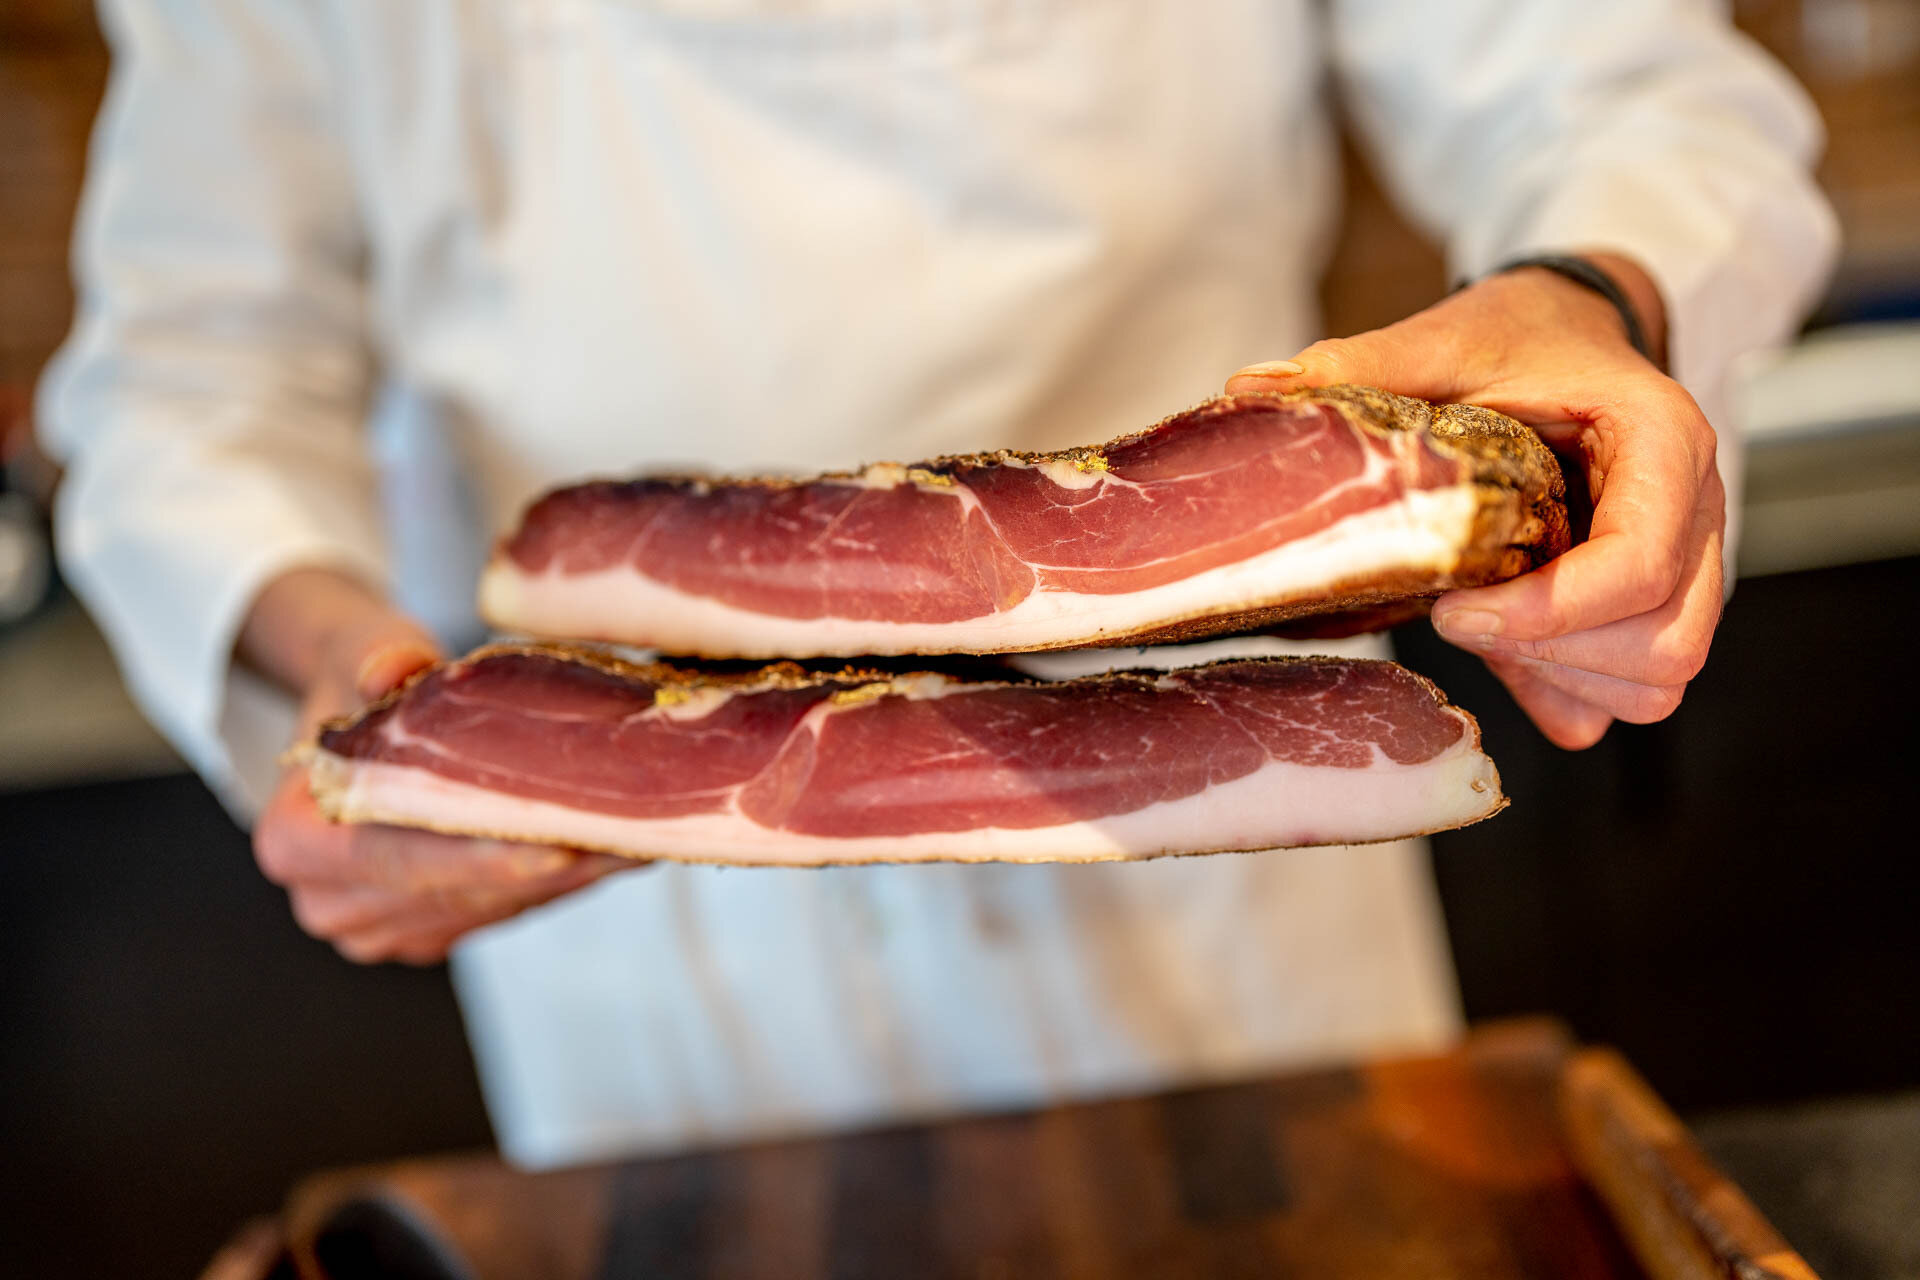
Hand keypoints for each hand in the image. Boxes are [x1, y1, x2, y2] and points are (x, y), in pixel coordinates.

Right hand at [245, 570, 636, 963]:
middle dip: (551, 867)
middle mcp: (328, 902)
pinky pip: (508, 909)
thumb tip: (393, 667)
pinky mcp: (430, 931)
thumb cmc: (357, 676)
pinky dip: (563, 878)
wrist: (353, 717)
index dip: (478, 857)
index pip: (395, 858)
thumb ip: (374, 653)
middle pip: (457, 893)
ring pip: (495, 907)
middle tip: (637, 833)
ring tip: (644, 834)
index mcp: (294, 842)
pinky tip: (618, 844)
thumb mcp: (360, 646)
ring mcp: (380, 928)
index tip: (557, 848)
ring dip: (572, 876)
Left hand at [1227, 253, 1722, 748]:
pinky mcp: (1654, 607)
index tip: (1451, 608)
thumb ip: (1363, 366)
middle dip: (1549, 649)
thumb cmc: (1523, 336)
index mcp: (1662, 443)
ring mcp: (1685, 568)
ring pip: (1658, 677)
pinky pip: (1636, 692)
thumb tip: (1250, 389)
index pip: (1640, 565)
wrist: (1571, 332)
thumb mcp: (1445, 338)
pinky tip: (1504, 650)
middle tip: (1456, 612)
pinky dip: (1569, 692)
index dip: (1545, 611)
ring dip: (1559, 675)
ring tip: (1478, 622)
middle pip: (1663, 640)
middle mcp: (1695, 512)